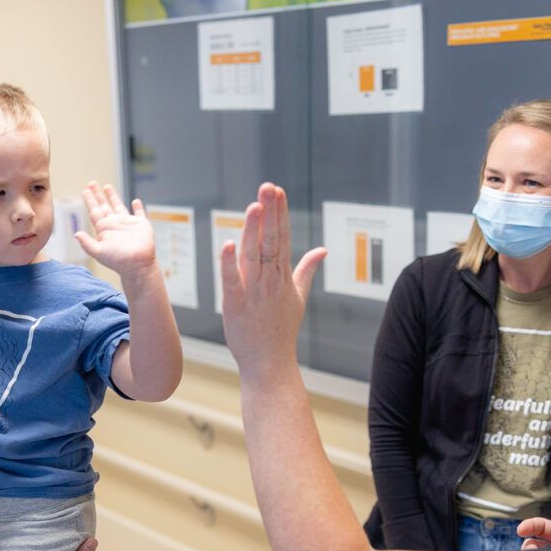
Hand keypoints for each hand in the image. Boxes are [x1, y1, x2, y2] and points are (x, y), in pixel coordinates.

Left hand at [76, 182, 155, 277]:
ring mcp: (127, 224)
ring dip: (113, 196)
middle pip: (104, 205)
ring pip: (118, 206)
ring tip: (107, 186)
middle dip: (97, 195)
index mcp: (104, 229)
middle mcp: (114, 224)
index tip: (85, 191)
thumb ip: (87, 243)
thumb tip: (76, 233)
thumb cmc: (118, 261)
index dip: (90, 201)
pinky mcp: (141, 225)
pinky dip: (138, 207)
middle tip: (91, 183)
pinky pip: (139, 213)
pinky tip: (135, 201)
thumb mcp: (98, 252)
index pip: (94, 211)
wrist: (137, 265)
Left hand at [220, 183, 326, 379]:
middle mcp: (270, 281)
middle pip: (271, 241)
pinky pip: (233, 281)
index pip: (282, 238)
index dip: (280, 214)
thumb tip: (323, 249)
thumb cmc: (282, 331)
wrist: (271, 364)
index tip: (278, 190)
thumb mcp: (298, 297)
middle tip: (269, 187)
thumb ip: (307, 270)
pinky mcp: (236, 306)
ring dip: (254, 230)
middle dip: (271, 213)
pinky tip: (228, 243)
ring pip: (254, 256)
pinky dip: (230, 263)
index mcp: (283, 276)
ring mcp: (254, 293)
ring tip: (254, 205)